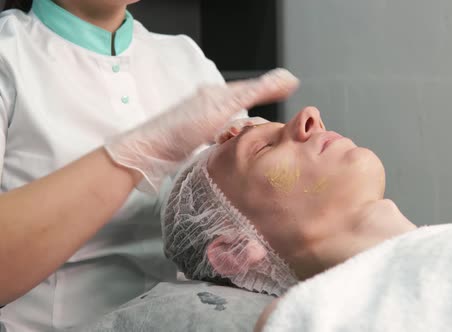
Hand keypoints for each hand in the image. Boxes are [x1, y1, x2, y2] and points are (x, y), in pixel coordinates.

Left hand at [104, 69, 298, 192]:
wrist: (148, 153)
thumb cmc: (182, 130)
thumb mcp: (224, 107)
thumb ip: (255, 92)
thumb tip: (286, 78)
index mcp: (216, 93)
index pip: (251, 88)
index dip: (270, 91)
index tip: (290, 92)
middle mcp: (209, 103)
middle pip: (242, 106)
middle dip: (256, 117)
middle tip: (270, 130)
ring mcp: (200, 121)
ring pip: (232, 122)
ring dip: (243, 131)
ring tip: (253, 142)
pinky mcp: (194, 137)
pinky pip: (220, 135)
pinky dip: (230, 140)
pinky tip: (231, 148)